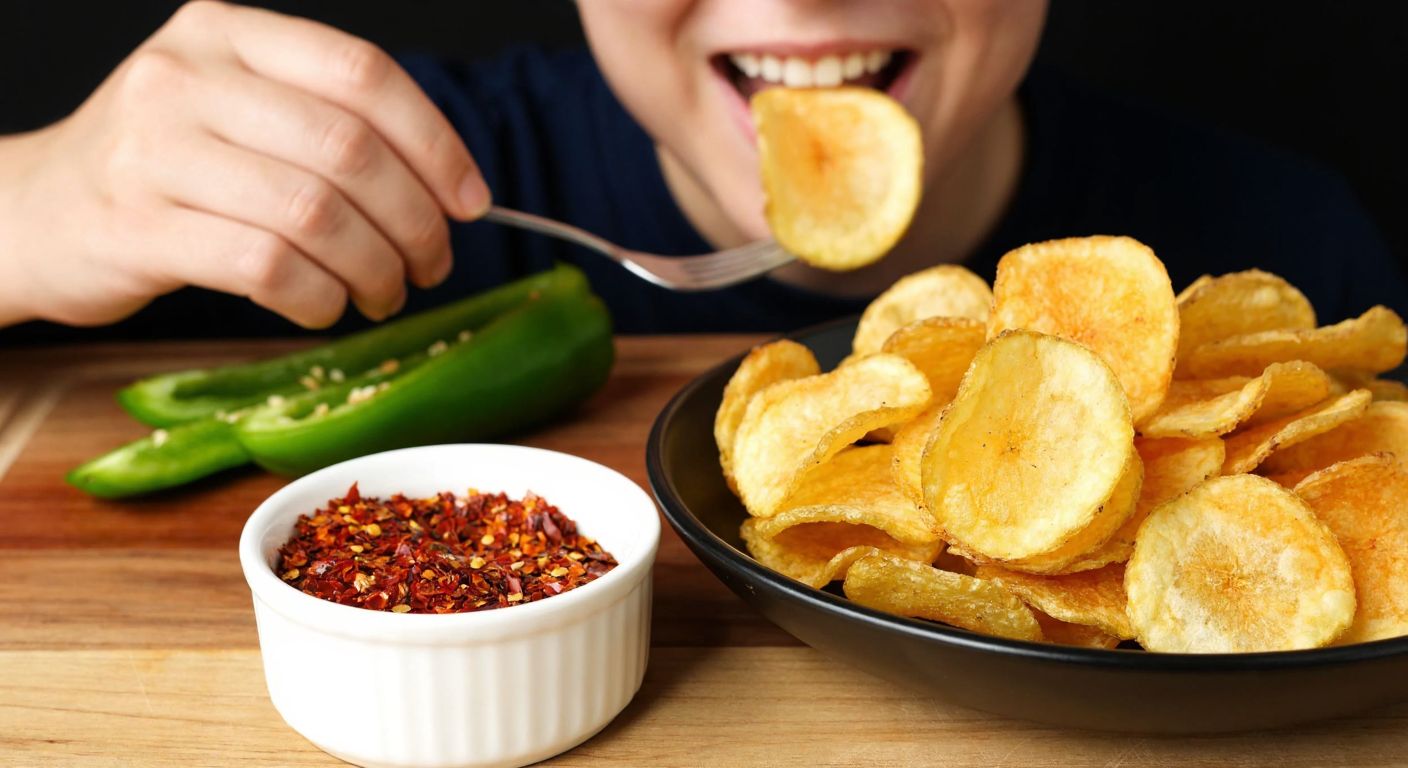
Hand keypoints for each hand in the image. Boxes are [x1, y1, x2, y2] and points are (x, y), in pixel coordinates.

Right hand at [0, 1, 488, 328]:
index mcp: (228, 32)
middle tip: (432, 264)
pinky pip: (267, 267)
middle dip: (415, 222)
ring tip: (384, 293)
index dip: (436, 144)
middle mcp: (186, 76)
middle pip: (350, 150)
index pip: (364, 74)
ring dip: (374, 268)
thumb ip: (325, 122)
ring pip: (315, 213)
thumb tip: (451, 186)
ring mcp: (154, 149)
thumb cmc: (165, 167)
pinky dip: (318, 297)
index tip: (471, 202)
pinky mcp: (137, 226)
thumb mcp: (234, 109)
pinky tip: (325, 307)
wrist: (35, 212)